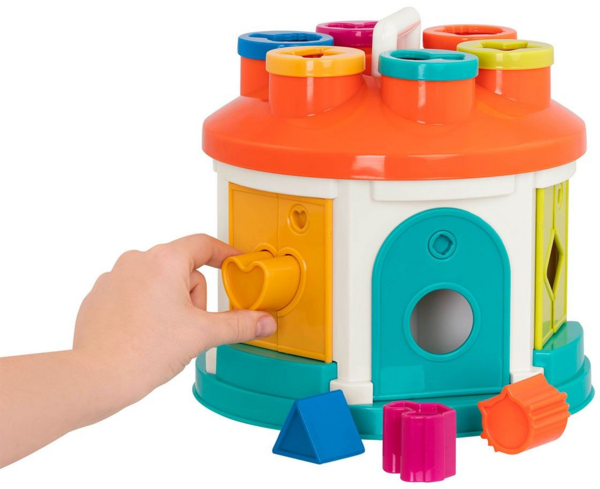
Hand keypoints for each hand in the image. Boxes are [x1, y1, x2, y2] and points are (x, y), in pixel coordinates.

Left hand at [72, 234, 276, 400]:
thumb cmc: (144, 352)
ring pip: (159, 281)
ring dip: (170, 302)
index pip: (203, 244)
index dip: (224, 254)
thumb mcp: (202, 335)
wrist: (97, 378)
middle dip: (193, 296)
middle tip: (190, 325)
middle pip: (182, 268)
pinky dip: (146, 308)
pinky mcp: (100, 295)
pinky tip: (145, 334)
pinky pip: (135, 293)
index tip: (235, 263)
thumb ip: (239, 324)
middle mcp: (136, 260)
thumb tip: (264, 322)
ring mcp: (114, 277)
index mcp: (164, 261)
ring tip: (165, 334)